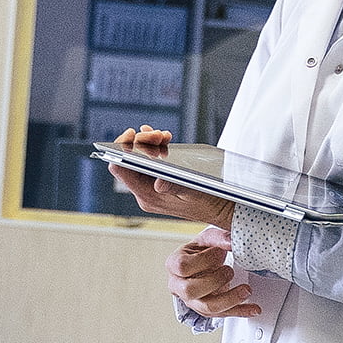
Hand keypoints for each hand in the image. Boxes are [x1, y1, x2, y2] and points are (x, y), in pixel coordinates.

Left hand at [106, 127, 237, 229]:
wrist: (221, 209)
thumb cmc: (209, 202)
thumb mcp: (194, 193)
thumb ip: (175, 186)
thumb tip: (158, 182)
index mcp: (148, 196)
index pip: (120, 169)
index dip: (122, 148)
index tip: (133, 134)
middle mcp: (145, 192)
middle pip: (128, 161)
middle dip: (139, 142)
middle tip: (156, 134)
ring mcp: (150, 187)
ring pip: (139, 159)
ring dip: (148, 143)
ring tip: (162, 136)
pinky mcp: (159, 182)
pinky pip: (150, 162)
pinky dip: (155, 148)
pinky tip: (164, 140)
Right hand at [167, 226, 259, 319]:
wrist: (205, 264)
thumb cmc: (202, 251)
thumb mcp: (208, 239)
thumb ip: (218, 238)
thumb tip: (231, 242)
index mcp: (174, 265)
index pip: (183, 267)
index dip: (204, 261)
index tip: (219, 253)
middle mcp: (179, 286)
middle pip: (191, 291)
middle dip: (215, 281)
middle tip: (229, 271)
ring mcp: (192, 301)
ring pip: (207, 308)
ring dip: (230, 299)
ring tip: (246, 290)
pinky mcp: (207, 310)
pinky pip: (223, 314)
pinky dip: (241, 311)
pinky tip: (254, 308)